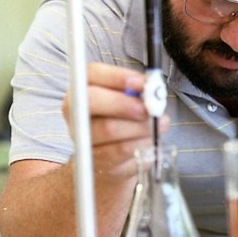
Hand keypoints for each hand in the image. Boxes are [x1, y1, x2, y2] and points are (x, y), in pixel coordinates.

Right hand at [61, 63, 163, 181]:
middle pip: (93, 101)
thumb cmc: (122, 123)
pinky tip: (152, 141)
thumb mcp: (127, 102)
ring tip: (161, 124)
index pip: (92, 73)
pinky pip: (122, 153)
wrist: (109, 162)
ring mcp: (84, 141)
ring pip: (110, 129)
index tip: (143, 83)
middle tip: (149, 109)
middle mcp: (76, 114)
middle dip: (125, 103)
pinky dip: (143, 145)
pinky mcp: (97, 164)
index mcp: (82, 91)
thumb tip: (152, 88)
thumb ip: (137, 91)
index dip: (118, 76)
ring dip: (141, 126)